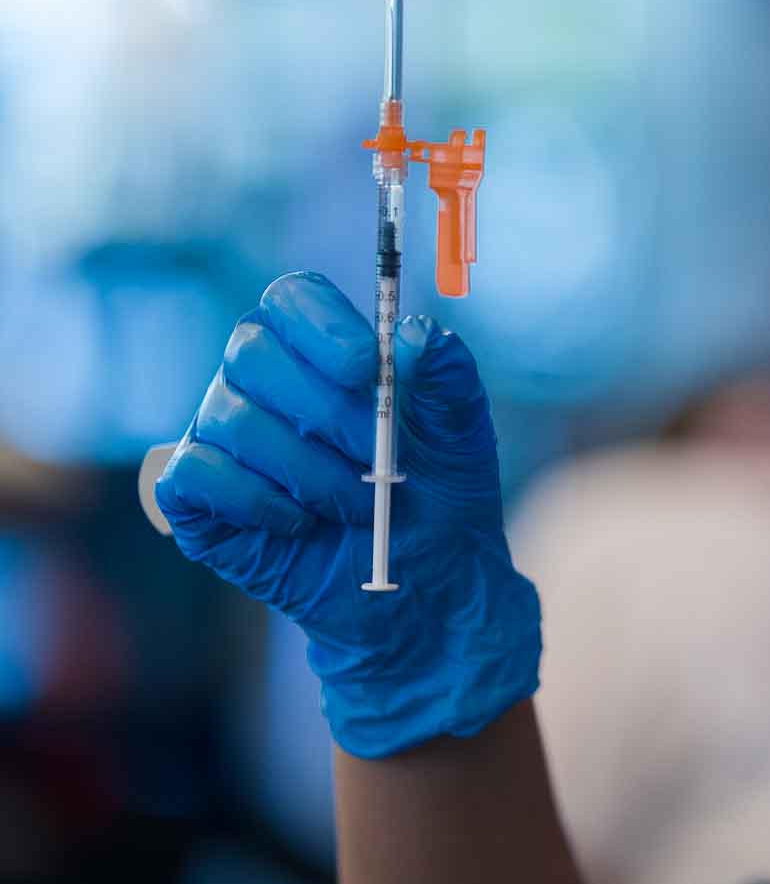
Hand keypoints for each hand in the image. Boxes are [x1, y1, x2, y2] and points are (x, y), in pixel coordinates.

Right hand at [155, 271, 539, 758]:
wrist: (425, 585)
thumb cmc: (441, 493)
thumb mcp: (461, 429)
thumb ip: (445, 372)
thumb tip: (413, 334)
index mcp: (318, 349)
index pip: (291, 298)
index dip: (322, 326)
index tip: (367, 368)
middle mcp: (258, 382)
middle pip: (252, 351)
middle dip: (324, 408)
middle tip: (378, 458)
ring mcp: (220, 436)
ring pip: (232, 418)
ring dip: (308, 469)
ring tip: (359, 506)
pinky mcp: (195, 496)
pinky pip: (195, 473)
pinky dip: (257, 500)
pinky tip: (302, 524)